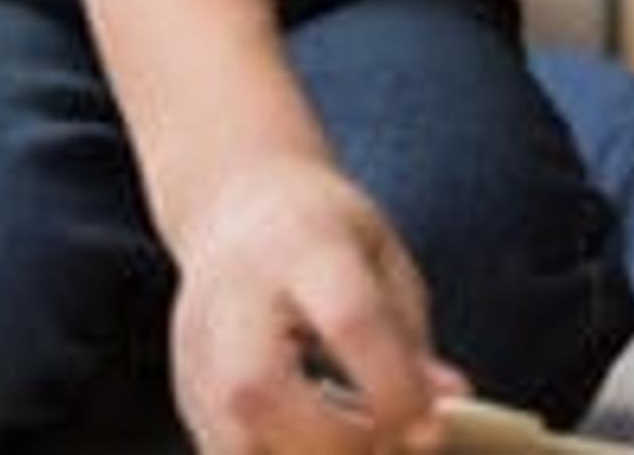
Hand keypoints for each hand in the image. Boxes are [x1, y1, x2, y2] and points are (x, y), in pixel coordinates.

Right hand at [167, 152, 467, 452]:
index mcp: (305, 247)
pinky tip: (312, 445)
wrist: (238, 204)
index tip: (429, 427)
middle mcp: (236, 296)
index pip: (349, 321)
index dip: (394, 387)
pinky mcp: (186, 388)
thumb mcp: (382, 259)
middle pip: (259, 388)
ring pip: (228, 439)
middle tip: (385, 445)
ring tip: (352, 447)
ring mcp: (198, 346)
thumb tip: (448, 407)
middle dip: (333, 440)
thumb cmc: (326, 233)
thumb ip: (411, 338)